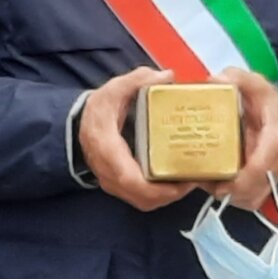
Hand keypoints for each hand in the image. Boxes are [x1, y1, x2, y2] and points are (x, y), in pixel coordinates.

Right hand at [78, 66, 197, 211]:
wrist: (81, 126)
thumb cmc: (98, 110)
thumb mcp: (113, 89)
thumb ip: (137, 80)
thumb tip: (167, 76)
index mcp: (106, 148)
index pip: (128, 177)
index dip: (155, 186)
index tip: (180, 181)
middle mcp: (108, 173)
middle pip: (142, 197)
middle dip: (171, 193)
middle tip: (195, 179)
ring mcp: (113, 183)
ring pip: (144, 202)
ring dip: (168, 197)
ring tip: (190, 181)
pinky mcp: (119, 187)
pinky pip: (142, 200)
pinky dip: (161, 196)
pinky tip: (176, 183)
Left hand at [213, 67, 277, 209]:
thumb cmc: (262, 102)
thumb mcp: (254, 84)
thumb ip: (237, 78)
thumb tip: (215, 79)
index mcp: (276, 136)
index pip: (267, 161)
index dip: (248, 174)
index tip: (226, 180)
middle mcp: (276, 161)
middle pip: (259, 187)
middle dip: (234, 191)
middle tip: (208, 185)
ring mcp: (269, 175)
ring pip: (252, 198)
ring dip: (229, 196)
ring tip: (206, 185)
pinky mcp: (260, 183)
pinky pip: (247, 200)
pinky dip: (230, 197)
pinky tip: (211, 186)